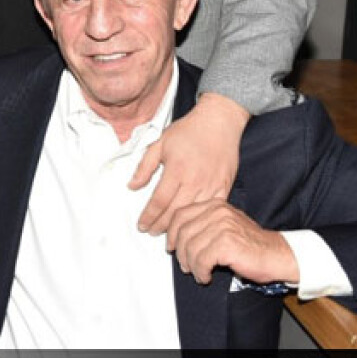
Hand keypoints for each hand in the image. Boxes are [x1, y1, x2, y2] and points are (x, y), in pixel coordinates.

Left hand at [129, 92, 248, 234]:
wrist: (219, 121)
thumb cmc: (188, 131)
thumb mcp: (160, 143)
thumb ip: (144, 166)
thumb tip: (132, 186)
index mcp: (176, 170)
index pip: (159, 201)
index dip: (149, 216)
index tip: (141, 225)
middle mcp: (194, 180)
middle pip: (175, 212)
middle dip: (161, 226)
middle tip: (150, 233)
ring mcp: (211, 185)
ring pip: (193, 214)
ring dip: (179, 228)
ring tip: (167, 236)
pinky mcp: (224, 186)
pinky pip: (211, 209)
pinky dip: (200, 219)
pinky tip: (191, 225)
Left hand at [167, 199, 298, 284]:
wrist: (278, 255)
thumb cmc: (251, 244)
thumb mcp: (225, 225)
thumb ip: (203, 224)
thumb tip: (176, 236)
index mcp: (215, 205)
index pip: (180, 214)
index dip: (171, 233)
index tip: (171, 246)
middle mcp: (217, 212)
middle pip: (182, 232)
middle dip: (180, 252)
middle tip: (185, 265)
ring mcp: (222, 227)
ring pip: (190, 248)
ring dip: (191, 265)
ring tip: (198, 273)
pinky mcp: (226, 244)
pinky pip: (201, 260)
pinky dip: (200, 272)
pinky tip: (206, 276)